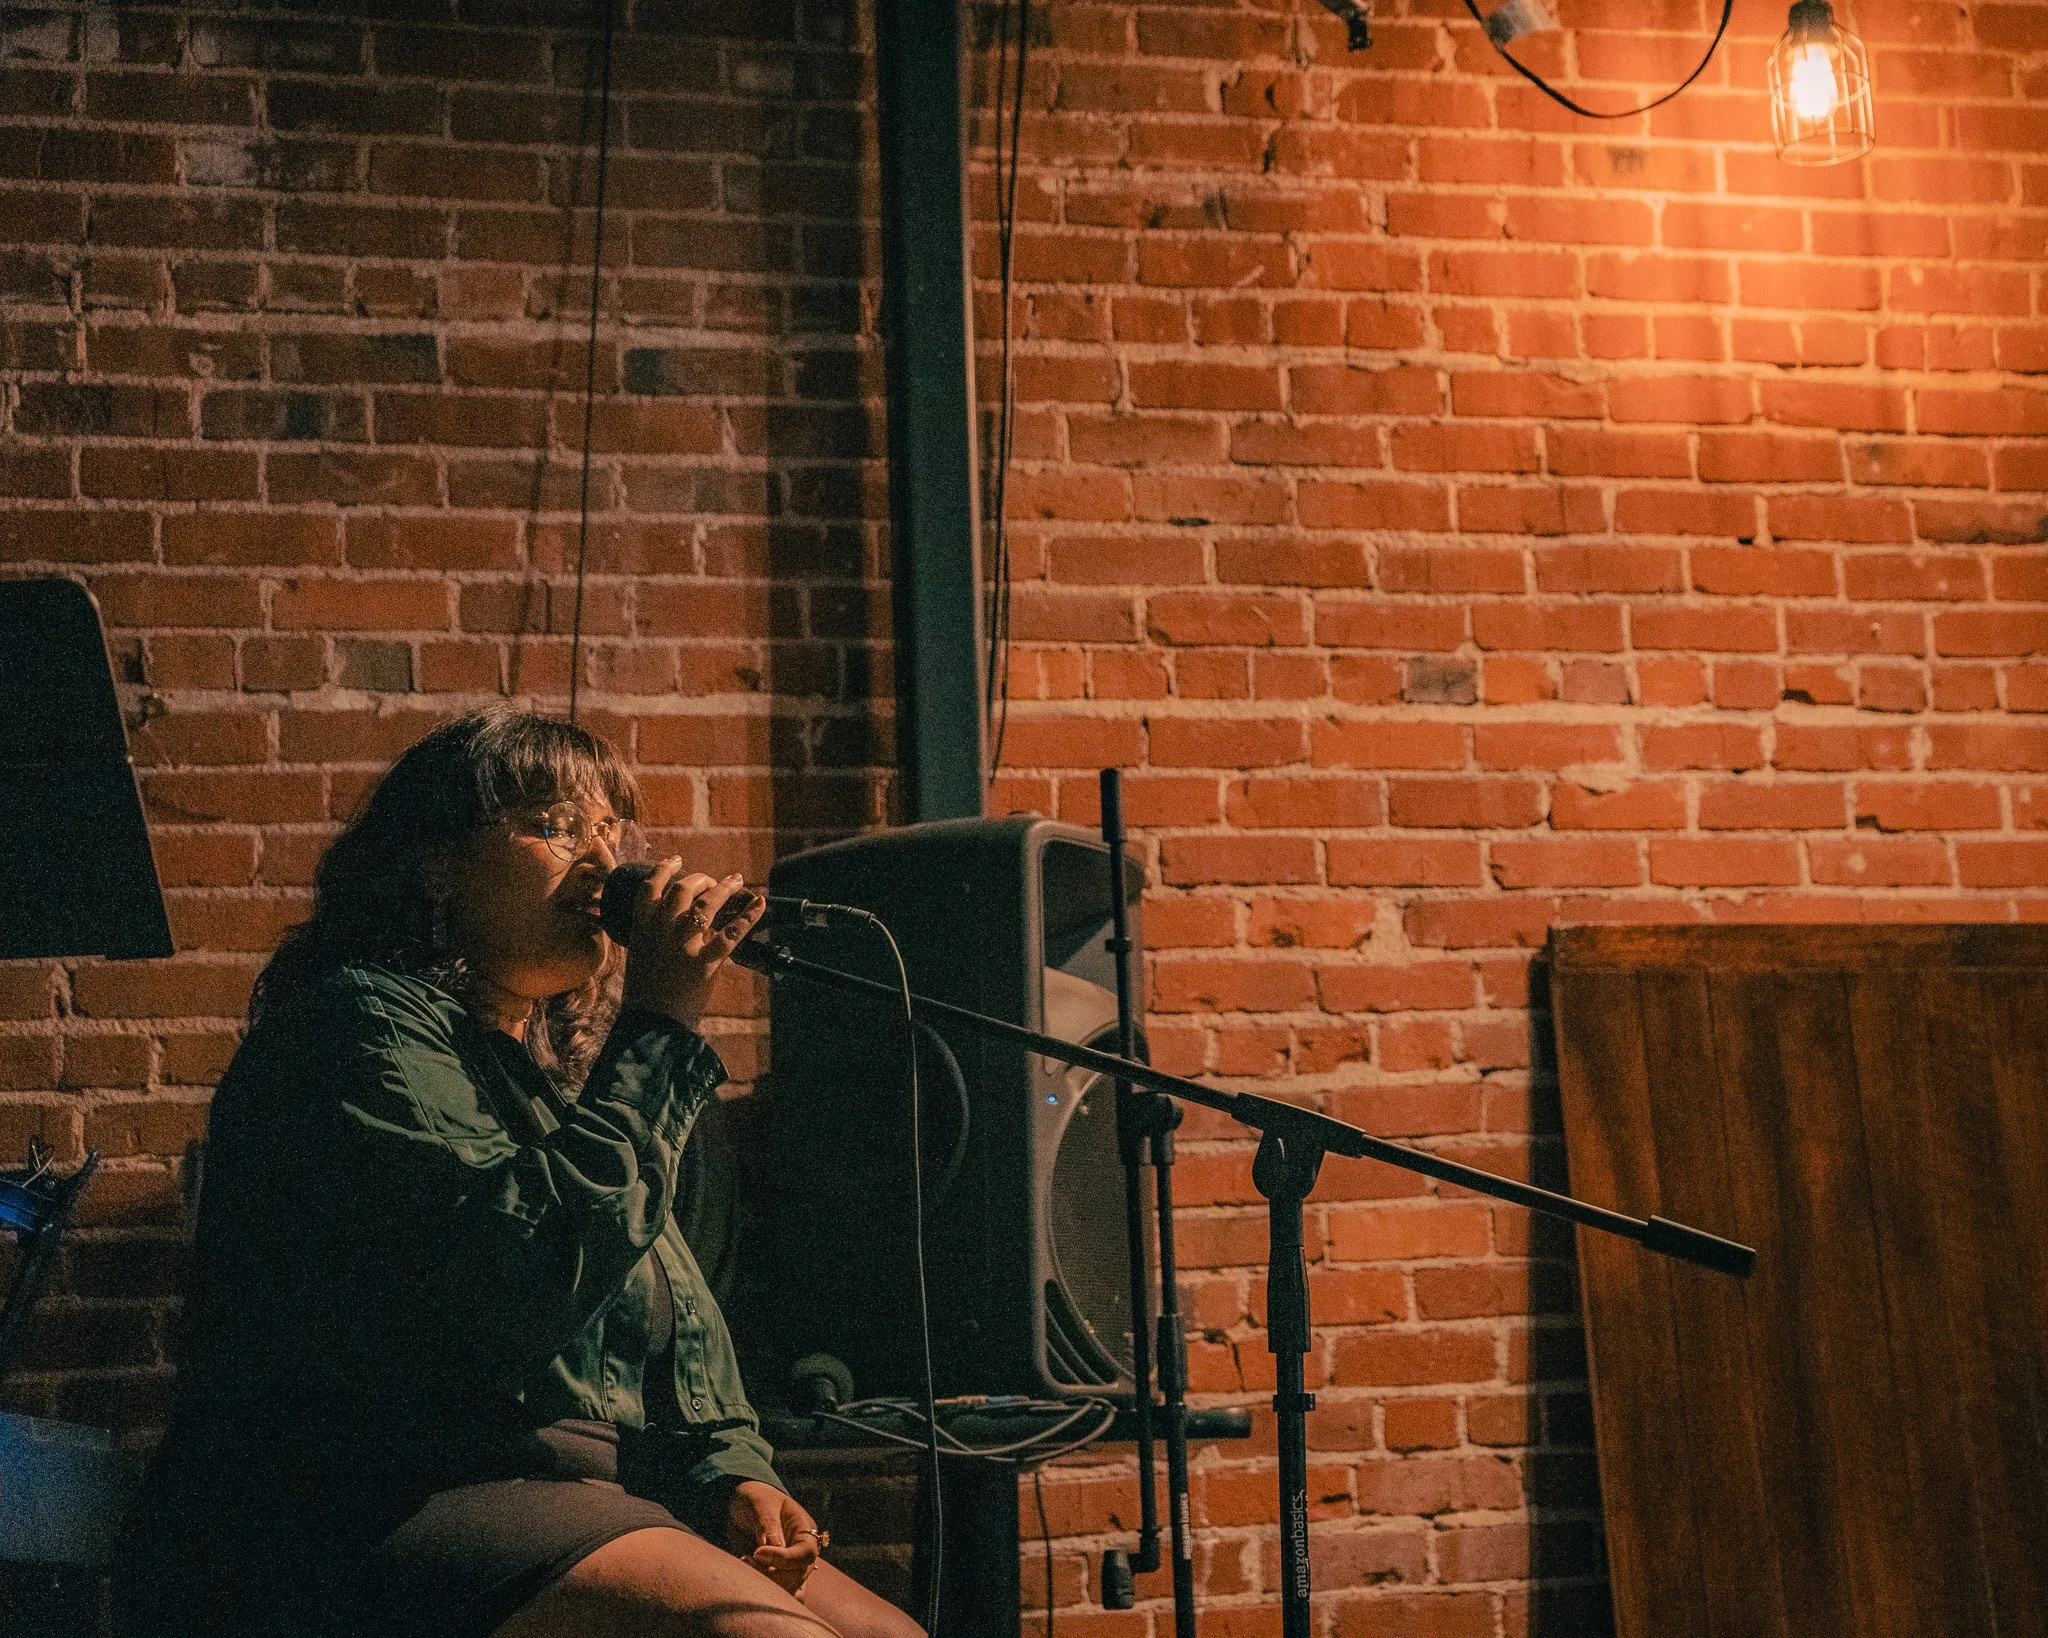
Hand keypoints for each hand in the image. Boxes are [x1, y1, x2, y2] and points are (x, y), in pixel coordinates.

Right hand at [617, 863, 764, 1030]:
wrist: (650, 1023)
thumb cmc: (644, 993)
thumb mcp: (642, 956)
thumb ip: (656, 935)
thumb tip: (683, 920)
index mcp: (642, 928)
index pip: (650, 888)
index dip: (664, 870)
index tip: (675, 860)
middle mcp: (662, 930)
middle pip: (683, 889)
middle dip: (701, 879)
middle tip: (712, 881)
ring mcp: (683, 944)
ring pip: (707, 903)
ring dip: (724, 888)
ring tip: (736, 881)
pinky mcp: (704, 962)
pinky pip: (731, 934)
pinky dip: (749, 917)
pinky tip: (760, 904)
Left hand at [726, 1479, 822, 1594]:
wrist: (744, 1507)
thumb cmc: (756, 1499)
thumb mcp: (760, 1504)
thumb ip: (768, 1524)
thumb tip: (776, 1546)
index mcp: (804, 1530)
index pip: (805, 1553)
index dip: (784, 1559)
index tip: (758, 1552)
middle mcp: (800, 1552)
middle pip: (798, 1577)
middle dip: (771, 1574)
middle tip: (747, 1558)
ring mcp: (789, 1567)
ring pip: (788, 1590)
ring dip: (765, 1584)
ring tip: (745, 1564)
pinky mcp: (775, 1577)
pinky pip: (778, 1594)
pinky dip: (763, 1593)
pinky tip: (747, 1578)